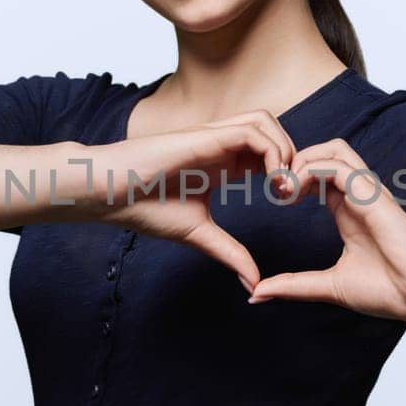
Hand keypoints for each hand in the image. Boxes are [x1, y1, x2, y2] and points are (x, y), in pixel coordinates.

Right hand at [82, 110, 299, 293]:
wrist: (112, 193)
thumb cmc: (145, 208)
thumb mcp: (200, 234)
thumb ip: (231, 253)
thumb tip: (253, 283)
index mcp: (221, 165)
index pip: (267, 153)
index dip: (286, 172)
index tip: (289, 202)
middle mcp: (221, 146)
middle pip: (274, 131)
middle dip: (293, 158)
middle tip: (292, 194)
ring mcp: (215, 137)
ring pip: (267, 122)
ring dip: (285, 150)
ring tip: (282, 186)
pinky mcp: (208, 135)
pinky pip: (253, 130)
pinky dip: (272, 151)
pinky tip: (270, 181)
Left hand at [246, 138, 405, 321]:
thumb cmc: (388, 291)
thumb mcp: (329, 286)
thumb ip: (294, 285)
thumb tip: (258, 293)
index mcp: (349, 210)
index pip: (319, 174)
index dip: (293, 177)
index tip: (275, 199)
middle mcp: (358, 195)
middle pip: (325, 151)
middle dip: (294, 161)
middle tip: (275, 189)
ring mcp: (367, 192)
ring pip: (333, 149)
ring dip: (302, 161)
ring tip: (284, 188)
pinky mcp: (373, 195)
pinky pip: (338, 166)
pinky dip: (311, 171)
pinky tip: (295, 193)